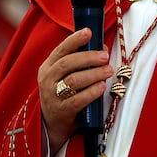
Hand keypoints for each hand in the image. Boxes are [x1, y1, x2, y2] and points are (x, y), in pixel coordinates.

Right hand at [38, 27, 112, 151]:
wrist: (51, 124)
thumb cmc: (63, 94)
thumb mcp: (64, 76)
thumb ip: (80, 62)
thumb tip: (102, 48)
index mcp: (48, 67)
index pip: (61, 49)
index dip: (75, 39)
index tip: (89, 32)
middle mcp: (48, 79)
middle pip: (68, 63)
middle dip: (88, 57)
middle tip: (105, 56)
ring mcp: (52, 96)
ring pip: (73, 81)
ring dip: (93, 74)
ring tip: (108, 71)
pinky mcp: (61, 111)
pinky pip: (77, 100)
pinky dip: (91, 92)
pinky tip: (101, 87)